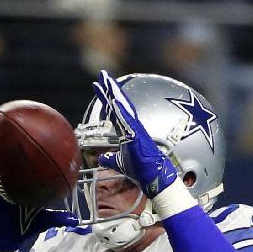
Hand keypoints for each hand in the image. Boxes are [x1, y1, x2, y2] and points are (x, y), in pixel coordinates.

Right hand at [0, 147, 74, 251]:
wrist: (4, 239)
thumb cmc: (23, 229)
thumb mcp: (42, 222)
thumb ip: (57, 219)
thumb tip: (75, 220)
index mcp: (27, 186)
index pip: (35, 168)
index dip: (40, 156)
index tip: (48, 141)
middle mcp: (14, 182)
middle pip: (18, 161)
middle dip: (20, 146)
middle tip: (25, 128)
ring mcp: (0, 183)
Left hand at [91, 69, 177, 198]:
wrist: (153, 177)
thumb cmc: (139, 171)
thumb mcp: (119, 163)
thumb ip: (110, 158)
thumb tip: (101, 158)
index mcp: (127, 130)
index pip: (115, 111)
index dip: (107, 98)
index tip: (99, 86)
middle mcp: (132, 126)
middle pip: (119, 103)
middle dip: (110, 88)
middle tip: (102, 74)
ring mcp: (135, 128)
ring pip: (123, 106)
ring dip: (114, 93)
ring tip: (105, 80)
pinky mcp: (137, 135)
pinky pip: (127, 119)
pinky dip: (120, 109)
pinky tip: (113, 99)